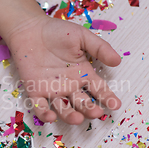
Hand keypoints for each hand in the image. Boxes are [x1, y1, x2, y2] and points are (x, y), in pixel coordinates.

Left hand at [5, 15, 121, 124]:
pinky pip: (40, 107)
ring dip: (70, 115)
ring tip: (76, 118)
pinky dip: (45, 114)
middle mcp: (70, 86)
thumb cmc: (57, 32)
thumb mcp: (82, 37)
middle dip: (89, 109)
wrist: (30, 28)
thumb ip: (99, 48)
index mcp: (84, 75)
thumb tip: (118, 60)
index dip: (107, 98)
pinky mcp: (35, 91)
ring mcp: (53, 90)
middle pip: (82, 103)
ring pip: (63, 108)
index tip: (116, 105)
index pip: (99, 90)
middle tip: (96, 113)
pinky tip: (51, 117)